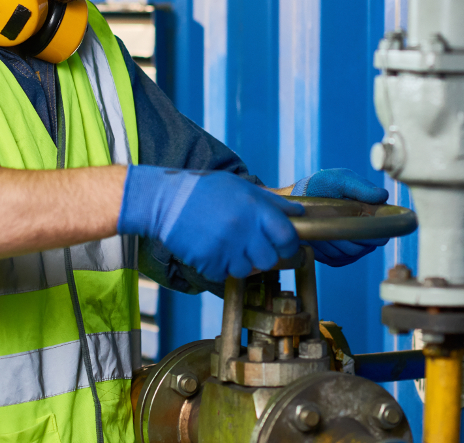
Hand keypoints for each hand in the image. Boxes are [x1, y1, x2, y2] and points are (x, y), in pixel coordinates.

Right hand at [118, 165, 303, 281]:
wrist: (165, 200)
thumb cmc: (205, 190)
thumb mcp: (241, 187)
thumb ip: (271, 202)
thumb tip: (298, 213)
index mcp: (255, 208)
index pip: (287, 237)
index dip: (290, 245)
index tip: (285, 246)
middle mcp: (243, 229)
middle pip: (270, 260)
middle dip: (264, 256)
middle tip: (252, 247)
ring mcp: (225, 248)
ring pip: (247, 271)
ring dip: (240, 263)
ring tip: (227, 246)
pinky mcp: (208, 262)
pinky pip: (224, 275)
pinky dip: (219, 268)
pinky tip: (211, 249)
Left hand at [290, 168, 390, 266]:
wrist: (301, 195)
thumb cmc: (323, 184)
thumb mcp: (340, 179)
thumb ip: (361, 187)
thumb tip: (383, 195)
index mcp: (372, 217)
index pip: (380, 235)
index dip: (368, 230)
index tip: (353, 219)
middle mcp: (363, 235)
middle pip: (363, 247)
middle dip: (347, 233)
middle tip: (332, 217)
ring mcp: (349, 248)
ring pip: (349, 253)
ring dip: (334, 239)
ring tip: (322, 222)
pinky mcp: (334, 257)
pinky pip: (335, 259)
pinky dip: (324, 248)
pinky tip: (317, 234)